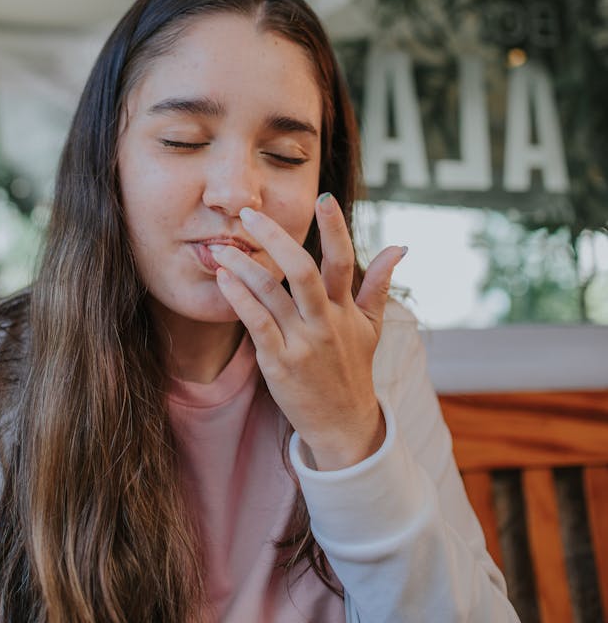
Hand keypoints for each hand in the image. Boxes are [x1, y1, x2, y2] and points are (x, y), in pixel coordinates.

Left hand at [211, 195, 405, 468]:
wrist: (344, 425)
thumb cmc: (353, 368)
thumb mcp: (371, 325)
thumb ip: (379, 283)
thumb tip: (400, 246)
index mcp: (347, 309)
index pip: (344, 261)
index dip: (335, 228)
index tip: (322, 197)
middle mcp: (325, 322)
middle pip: (302, 271)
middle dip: (275, 239)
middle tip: (249, 213)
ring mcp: (302, 343)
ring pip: (273, 295)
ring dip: (245, 267)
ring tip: (222, 246)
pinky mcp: (279, 363)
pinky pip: (257, 324)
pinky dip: (239, 299)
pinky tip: (224, 279)